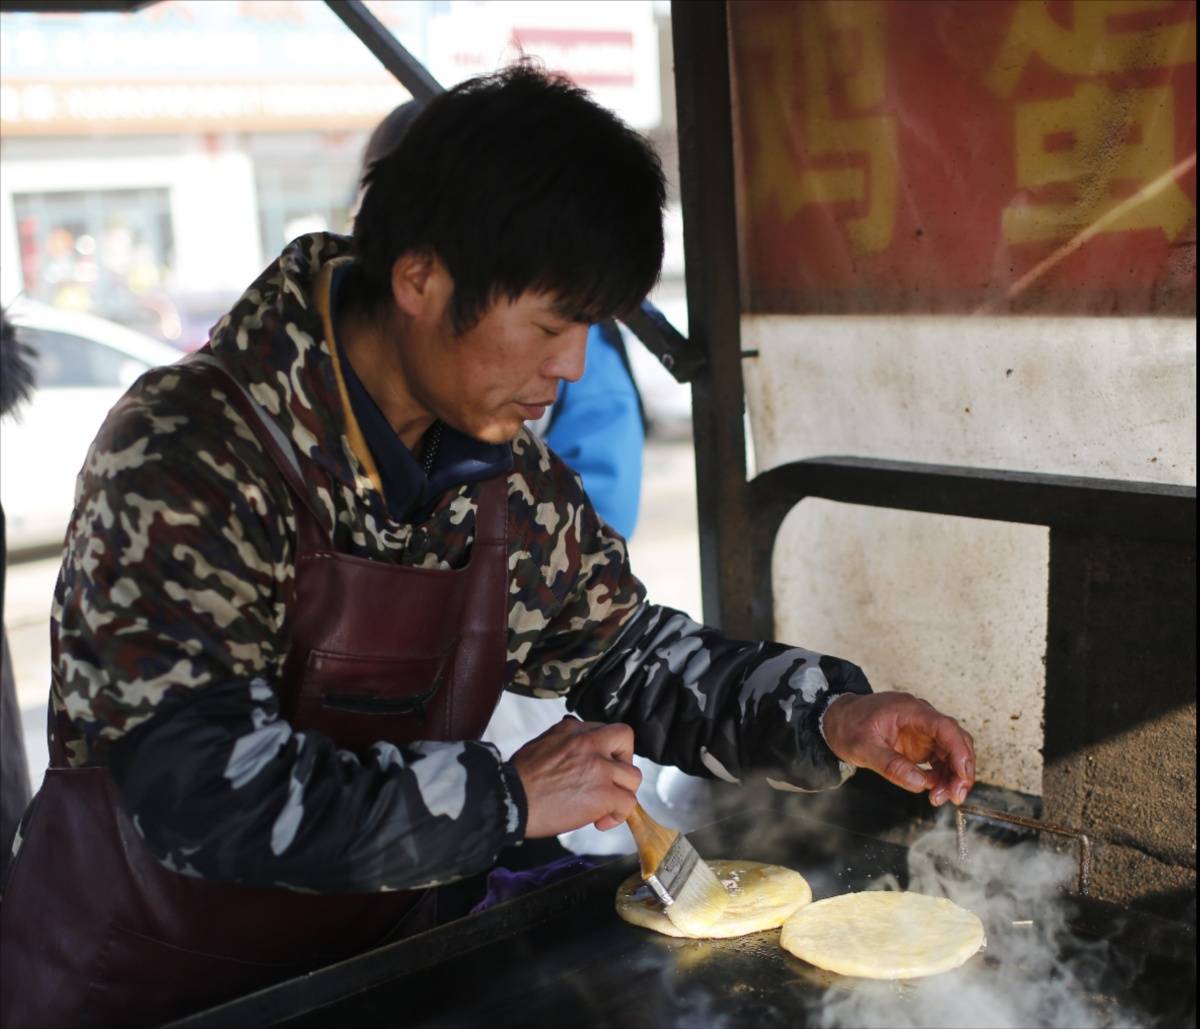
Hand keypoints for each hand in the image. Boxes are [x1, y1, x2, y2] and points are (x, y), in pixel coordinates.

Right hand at [510, 716, 642, 836]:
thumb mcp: (541, 743)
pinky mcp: (603, 794)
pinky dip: (618, 815)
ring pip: (633, 776)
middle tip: (611, 780)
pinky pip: (628, 803)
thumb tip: (572, 735)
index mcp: (572, 730)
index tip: (601, 765)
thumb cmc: (518, 778)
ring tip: (606, 806)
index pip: (606, 731)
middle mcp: (589, 743)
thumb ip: (563, 739)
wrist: (510, 799)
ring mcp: (599, 768)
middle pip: (625, 740)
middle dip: (623, 762)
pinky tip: (600, 821)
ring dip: (622, 792)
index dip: (607, 750)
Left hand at [821, 692, 974, 805]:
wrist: (837, 719)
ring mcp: (923, 732)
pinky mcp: (921, 744)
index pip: (945, 728)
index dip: (959, 751)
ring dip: (952, 777)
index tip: (963, 776)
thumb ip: (891, 765)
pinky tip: (934, 790)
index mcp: (909, 710)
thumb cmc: (848, 726)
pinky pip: (941, 760)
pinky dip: (942, 777)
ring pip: (951, 753)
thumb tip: (920, 785)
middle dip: (961, 769)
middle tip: (955, 796)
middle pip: (955, 741)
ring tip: (939, 798)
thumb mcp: (863, 748)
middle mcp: (922, 718)